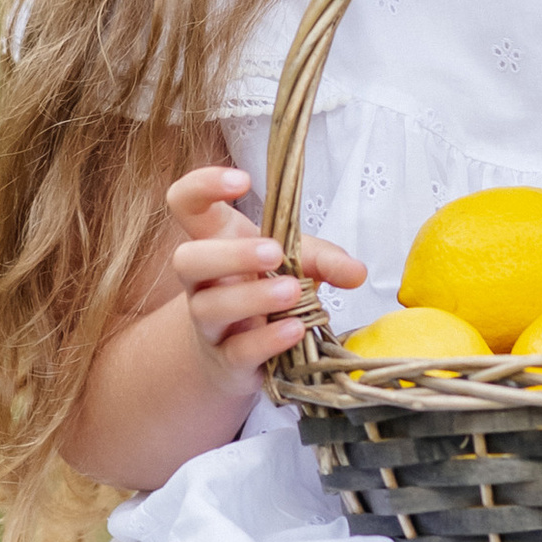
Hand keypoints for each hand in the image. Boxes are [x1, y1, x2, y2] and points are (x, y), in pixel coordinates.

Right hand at [166, 166, 364, 396]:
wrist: (240, 357)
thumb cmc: (265, 293)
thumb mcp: (298, 265)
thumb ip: (324, 260)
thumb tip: (357, 272)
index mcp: (213, 242)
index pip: (185, 203)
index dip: (203, 185)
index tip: (243, 180)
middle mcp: (202, 282)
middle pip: (187, 259)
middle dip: (228, 254)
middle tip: (274, 251)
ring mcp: (209, 324)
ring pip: (208, 308)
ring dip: (252, 298)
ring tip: (292, 291)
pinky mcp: (226, 361)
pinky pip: (237, 351)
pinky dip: (267, 340)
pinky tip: (294, 329)